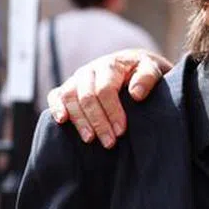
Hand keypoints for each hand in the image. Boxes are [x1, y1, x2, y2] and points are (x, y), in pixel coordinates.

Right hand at [46, 49, 171, 147]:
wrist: (132, 65)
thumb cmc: (143, 71)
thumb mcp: (153, 69)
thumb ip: (147, 78)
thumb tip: (136, 94)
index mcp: (110, 65)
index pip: (105, 90)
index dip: (112, 111)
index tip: (121, 131)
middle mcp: (90, 70)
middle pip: (87, 97)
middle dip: (98, 122)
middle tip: (109, 142)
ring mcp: (77, 79)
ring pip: (70, 98)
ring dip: (79, 121)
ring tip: (90, 139)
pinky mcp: (68, 87)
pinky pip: (56, 96)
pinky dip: (56, 108)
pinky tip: (62, 121)